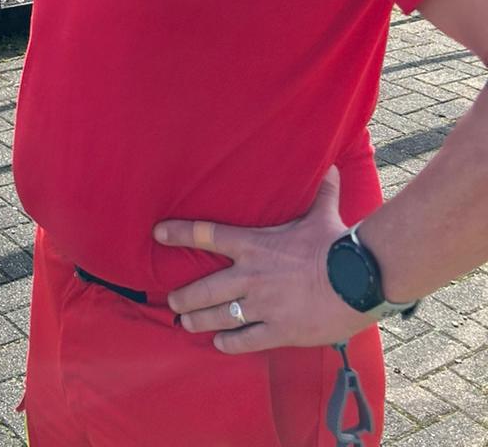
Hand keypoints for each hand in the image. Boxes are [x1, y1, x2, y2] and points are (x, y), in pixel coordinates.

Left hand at [154, 168, 375, 352]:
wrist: (356, 280)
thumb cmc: (337, 245)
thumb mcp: (323, 215)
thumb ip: (322, 193)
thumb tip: (332, 169)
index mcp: (254, 245)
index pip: (207, 235)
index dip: (179, 233)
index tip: (158, 233)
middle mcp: (251, 276)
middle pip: (205, 288)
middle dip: (184, 297)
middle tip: (171, 302)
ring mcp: (263, 306)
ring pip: (220, 316)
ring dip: (199, 321)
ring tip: (185, 324)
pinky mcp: (279, 331)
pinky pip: (246, 339)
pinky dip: (230, 343)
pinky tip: (220, 344)